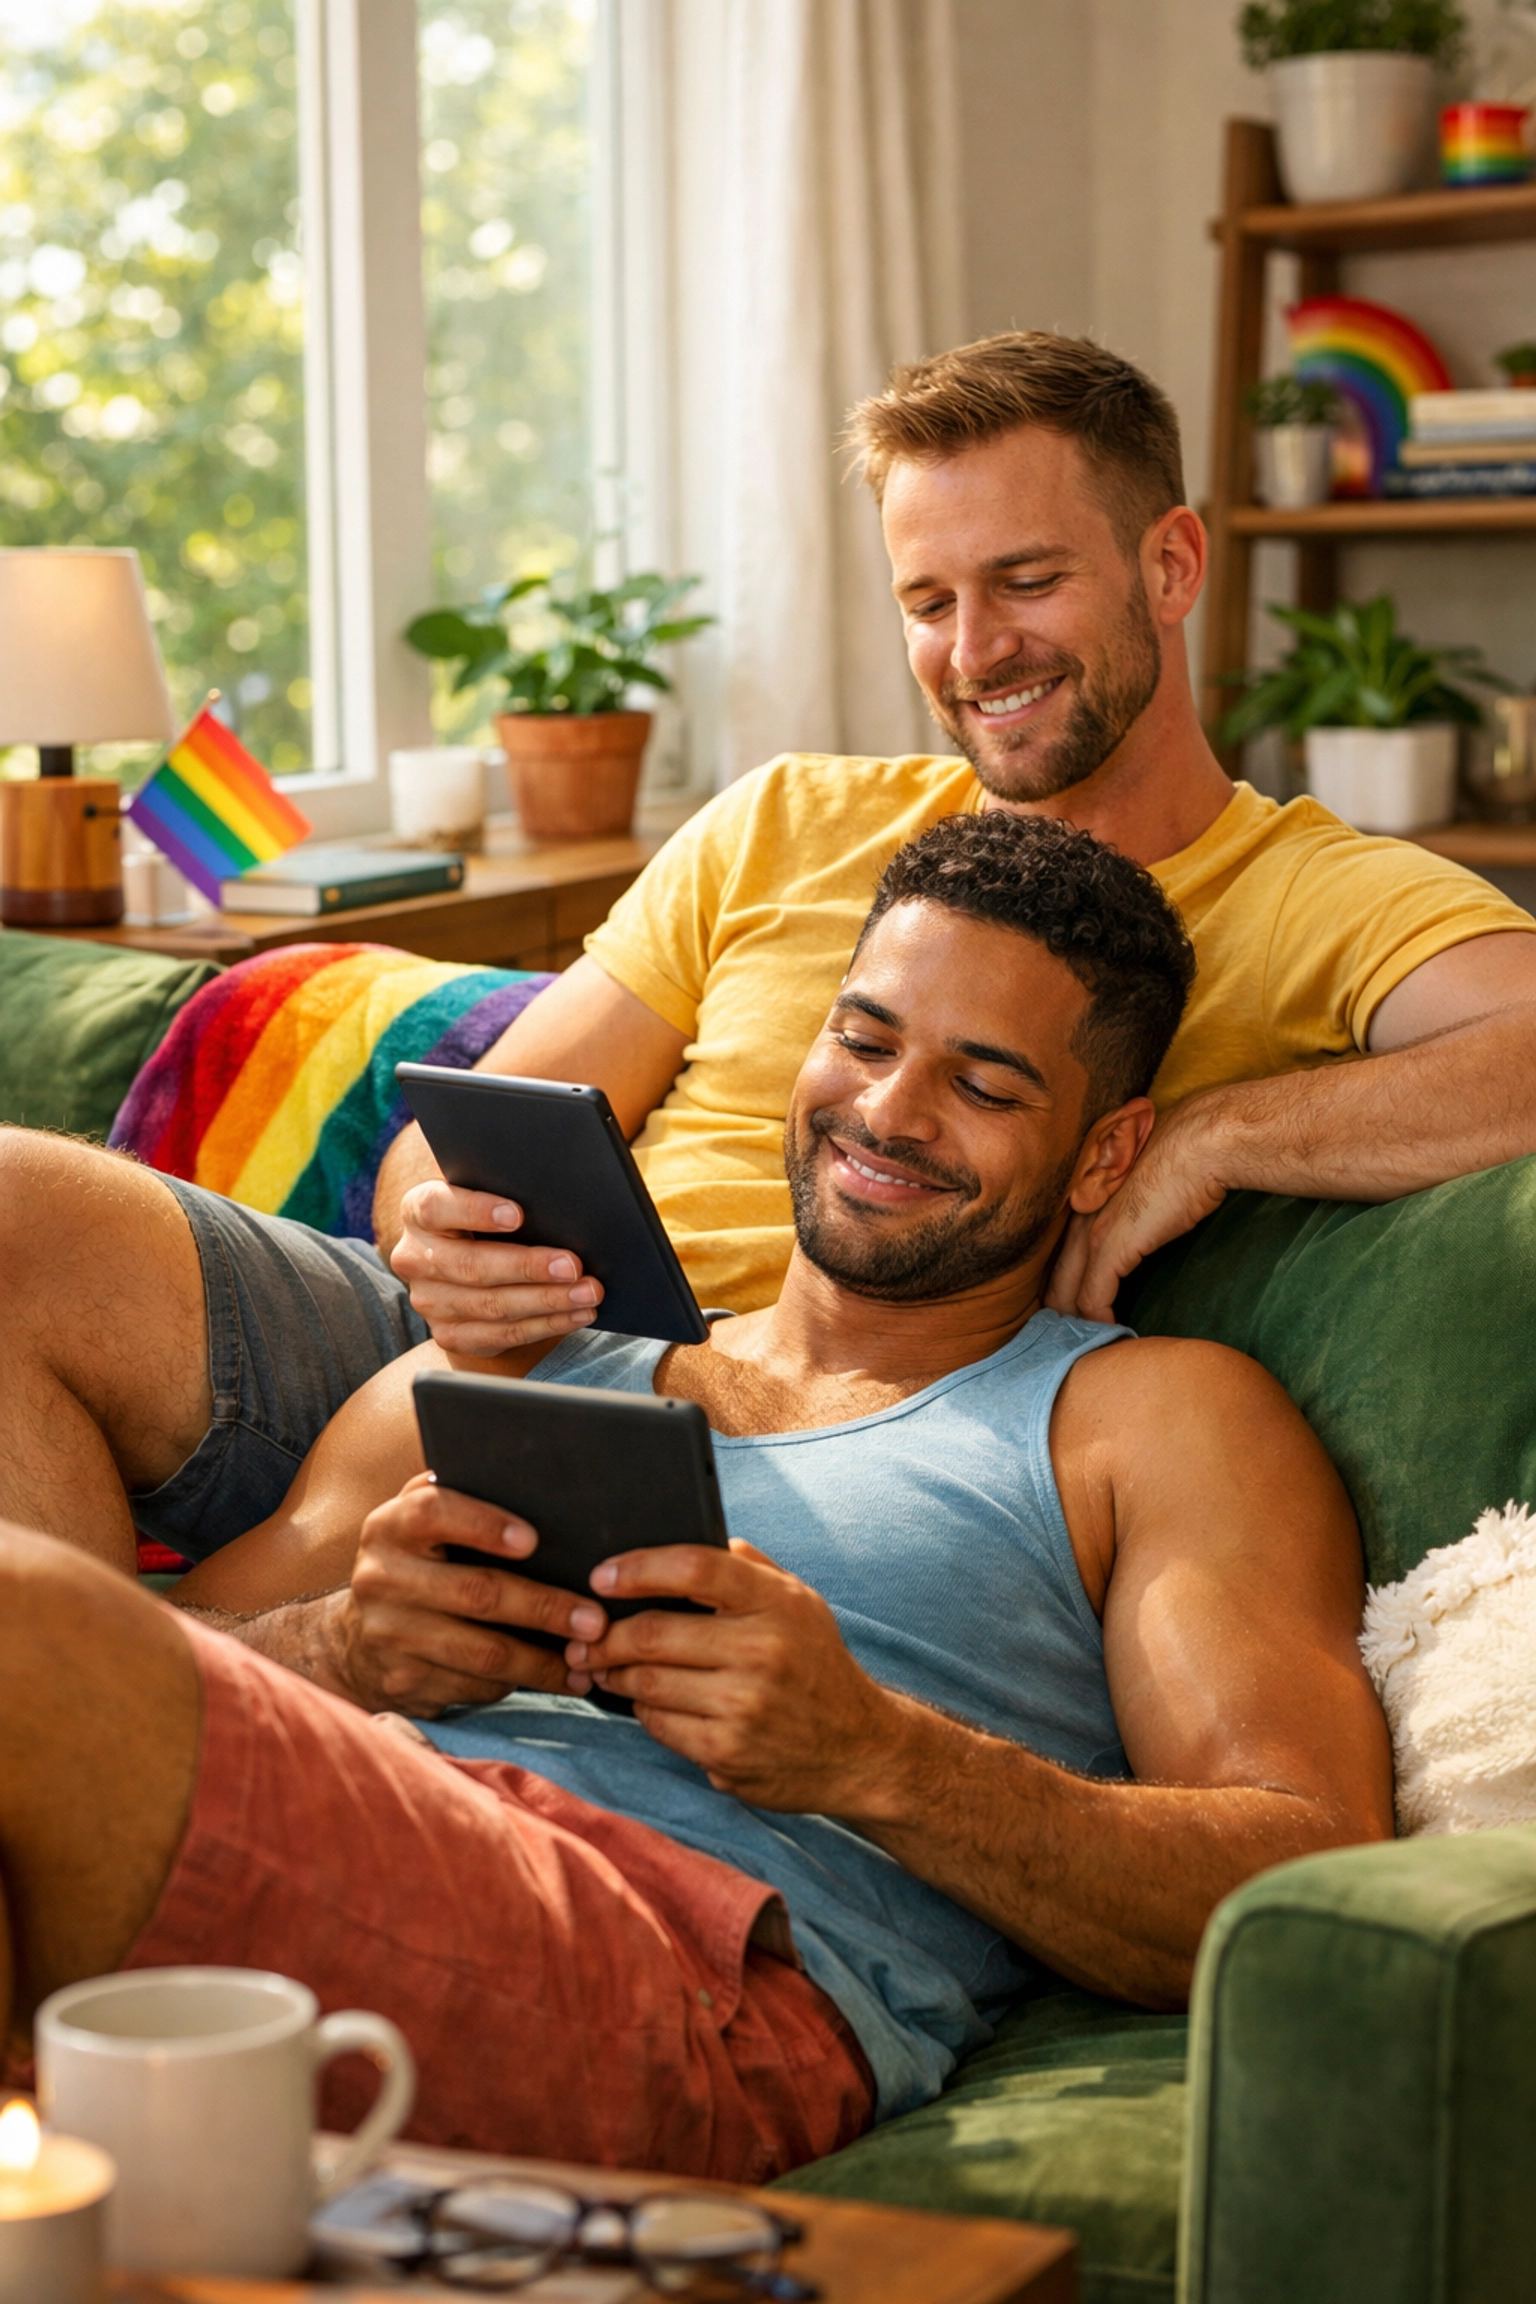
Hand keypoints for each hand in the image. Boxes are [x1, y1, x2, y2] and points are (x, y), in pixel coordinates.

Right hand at [325, 1473, 608, 1715]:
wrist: (355, 1638)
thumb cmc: (417, 1564)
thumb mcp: (422, 1526)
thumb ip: (461, 1499)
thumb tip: (542, 1489)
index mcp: (390, 1527)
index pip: (434, 1512)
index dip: (484, 1524)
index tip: (534, 1541)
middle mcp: (383, 1578)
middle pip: (475, 1592)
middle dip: (544, 1608)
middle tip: (594, 1620)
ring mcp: (391, 1635)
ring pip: (482, 1652)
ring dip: (543, 1660)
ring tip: (588, 1659)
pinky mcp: (405, 1681)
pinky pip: (475, 1685)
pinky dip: (522, 1683)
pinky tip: (558, 1678)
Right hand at [389, 1180, 603, 1353]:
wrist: (464, 1268)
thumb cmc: (486, 1222)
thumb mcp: (486, 1199)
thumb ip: (507, 1196)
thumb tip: (559, 1206)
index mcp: (419, 1212)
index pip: (437, 1208)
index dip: (475, 1210)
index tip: (517, 1214)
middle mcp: (416, 1257)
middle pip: (471, 1266)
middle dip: (528, 1267)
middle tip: (572, 1266)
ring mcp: (430, 1300)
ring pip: (491, 1305)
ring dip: (547, 1301)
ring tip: (587, 1293)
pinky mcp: (450, 1333)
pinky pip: (502, 1334)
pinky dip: (545, 1325)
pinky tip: (574, 1314)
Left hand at [570, 1540, 897, 1810]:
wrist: (859, 1748)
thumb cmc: (815, 1663)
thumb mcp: (798, 1602)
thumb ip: (747, 1566)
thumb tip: (684, 1533)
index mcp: (777, 1603)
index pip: (694, 1568)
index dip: (638, 1568)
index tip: (602, 1576)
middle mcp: (763, 1651)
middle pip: (654, 1633)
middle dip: (607, 1634)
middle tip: (586, 1633)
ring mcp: (744, 1707)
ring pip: (647, 1682)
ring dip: (615, 1673)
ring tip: (604, 1664)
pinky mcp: (727, 1753)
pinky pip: (658, 1725)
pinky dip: (642, 1710)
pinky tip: (646, 1700)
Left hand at [1046, 1096, 1231, 1322]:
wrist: (1201, 1142)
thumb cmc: (1185, 1156)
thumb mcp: (1145, 1181)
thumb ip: (1132, 1204)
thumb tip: (1144, 1222)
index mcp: (1082, 1199)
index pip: (1059, 1254)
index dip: (1063, 1286)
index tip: (1070, 1312)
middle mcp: (1077, 1215)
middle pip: (1053, 1278)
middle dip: (1059, 1313)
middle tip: (1066, 1343)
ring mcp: (1091, 1231)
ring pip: (1066, 1293)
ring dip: (1076, 1325)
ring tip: (1085, 1350)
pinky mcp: (1111, 1246)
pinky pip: (1094, 1298)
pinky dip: (1100, 1322)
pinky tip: (1112, 1336)